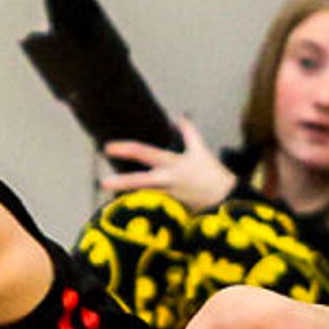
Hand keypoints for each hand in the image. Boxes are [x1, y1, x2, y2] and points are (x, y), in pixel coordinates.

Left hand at [100, 129, 229, 207]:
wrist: (226, 199)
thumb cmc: (212, 173)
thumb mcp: (201, 150)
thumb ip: (189, 133)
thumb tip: (180, 118)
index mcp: (173, 164)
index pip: (145, 153)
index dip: (126, 149)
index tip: (108, 147)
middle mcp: (168, 181)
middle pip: (141, 181)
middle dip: (122, 181)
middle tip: (102, 182)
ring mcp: (169, 197)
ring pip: (145, 197)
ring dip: (128, 196)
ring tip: (110, 196)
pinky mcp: (172, 210)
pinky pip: (153, 207)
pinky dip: (141, 206)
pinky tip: (127, 210)